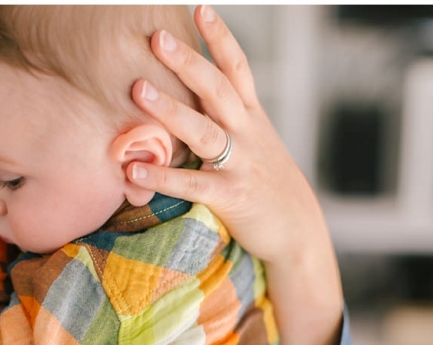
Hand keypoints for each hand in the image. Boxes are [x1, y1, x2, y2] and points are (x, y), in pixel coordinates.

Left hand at [128, 5, 342, 344]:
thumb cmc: (269, 187)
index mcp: (253, 118)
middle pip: (218, 89)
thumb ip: (232, 122)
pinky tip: (133, 172)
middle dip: (188, 61)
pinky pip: (193, 186)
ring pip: (204, 131)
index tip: (199, 8)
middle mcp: (249, 135)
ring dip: (170, 109)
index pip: (238, 68)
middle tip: (157, 37)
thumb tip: (196, 100)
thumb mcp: (258, 145)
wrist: (299, 234)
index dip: (220, 37)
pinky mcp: (233, 198)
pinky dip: (163, 178)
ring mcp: (242, 165)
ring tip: (138, 90)